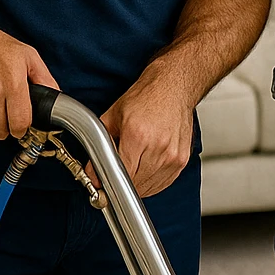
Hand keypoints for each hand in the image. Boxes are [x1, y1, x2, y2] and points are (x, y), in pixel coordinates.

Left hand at [99, 70, 195, 198]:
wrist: (174, 86)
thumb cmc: (146, 97)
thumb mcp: (113, 115)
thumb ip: (98, 145)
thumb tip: (92, 172)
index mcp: (138, 135)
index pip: (120, 174)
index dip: (107, 181)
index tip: (102, 180)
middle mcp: (158, 147)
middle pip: (134, 184)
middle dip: (121, 182)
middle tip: (114, 174)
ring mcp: (173, 155)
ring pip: (148, 187)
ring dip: (136, 184)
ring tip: (132, 167)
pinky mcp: (182, 160)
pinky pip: (163, 183)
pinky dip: (151, 182)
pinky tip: (145, 168)